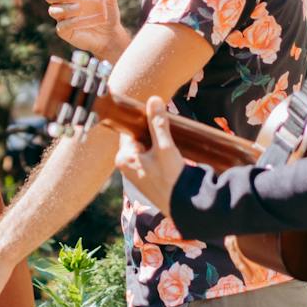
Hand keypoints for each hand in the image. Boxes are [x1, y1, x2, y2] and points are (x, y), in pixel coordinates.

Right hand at [47, 0, 125, 58]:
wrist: (111, 33)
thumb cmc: (108, 12)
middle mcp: (63, 4)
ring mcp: (63, 18)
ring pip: (53, 11)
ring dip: (65, 8)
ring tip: (80, 8)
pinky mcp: (65, 31)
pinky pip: (62, 26)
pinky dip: (70, 22)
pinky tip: (80, 20)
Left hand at [115, 95, 185, 216]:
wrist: (184, 207)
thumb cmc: (170, 178)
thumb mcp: (165, 148)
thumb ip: (158, 123)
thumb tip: (154, 99)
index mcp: (123, 158)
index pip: (130, 130)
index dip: (143, 120)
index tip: (156, 112)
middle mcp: (126, 166)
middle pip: (139, 138)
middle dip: (152, 131)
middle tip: (168, 125)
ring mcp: (136, 173)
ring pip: (146, 148)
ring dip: (158, 142)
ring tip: (172, 139)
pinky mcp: (148, 179)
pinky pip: (151, 158)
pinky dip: (160, 152)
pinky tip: (172, 150)